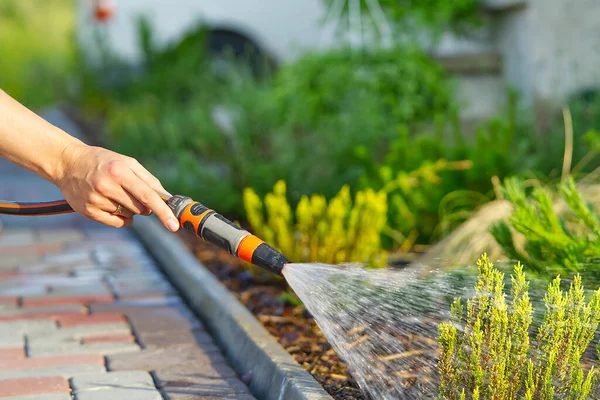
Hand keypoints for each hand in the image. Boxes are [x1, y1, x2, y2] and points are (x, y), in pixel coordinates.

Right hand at [55, 143, 179, 230]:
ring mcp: (95, 200)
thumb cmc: (104, 162)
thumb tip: (167, 198)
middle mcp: (106, 186)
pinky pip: (117, 223)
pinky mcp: (88, 211)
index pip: (147, 196)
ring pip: (129, 216)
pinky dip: (122, 218)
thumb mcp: (127, 162)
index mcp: (119, 171)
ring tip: (117, 194)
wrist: (68, 163)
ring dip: (131, 209)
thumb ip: (149, 179)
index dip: (163, 212)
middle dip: (145, 205)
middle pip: (140, 208)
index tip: (174, 225)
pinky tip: (113, 205)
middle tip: (133, 192)